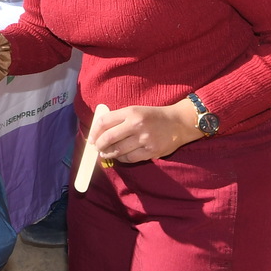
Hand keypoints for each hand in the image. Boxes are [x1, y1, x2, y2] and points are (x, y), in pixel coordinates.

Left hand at [88, 99, 204, 164]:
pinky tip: (121, 156)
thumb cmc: (154, 117)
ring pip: (117, 151)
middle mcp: (136, 124)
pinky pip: (129, 159)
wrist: (179, 123)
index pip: (104, 121)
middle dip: (99, 146)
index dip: (94, 132)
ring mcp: (144, 139)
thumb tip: (99, 133)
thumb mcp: (136, 111)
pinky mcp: (151, 151)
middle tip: (97, 149)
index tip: (91, 139)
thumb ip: (119, 119)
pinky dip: (122, 159)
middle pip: (108, 138)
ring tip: (107, 154)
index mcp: (131, 111)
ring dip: (109, 154)